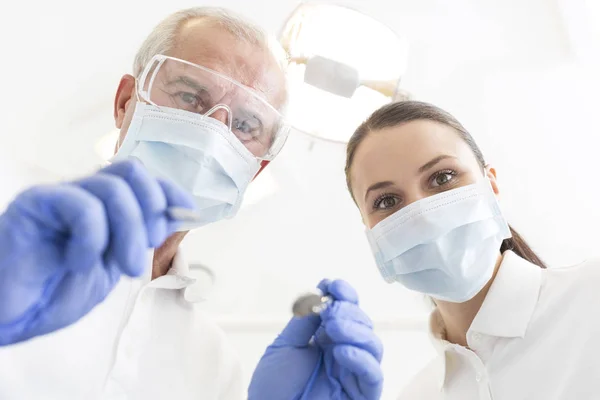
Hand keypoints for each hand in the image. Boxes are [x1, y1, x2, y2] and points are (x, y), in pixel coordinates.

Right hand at [0, 159, 195, 344]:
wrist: (8, 317)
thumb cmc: (56, 292)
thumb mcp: (114, 265)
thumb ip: (141, 238)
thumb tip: (176, 215)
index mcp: (104, 206)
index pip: (142, 177)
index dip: (170, 189)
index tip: (189, 211)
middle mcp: (83, 194)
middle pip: (131, 173)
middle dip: (152, 209)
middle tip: (147, 247)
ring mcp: (59, 196)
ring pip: (111, 189)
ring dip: (130, 230)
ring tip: (127, 267)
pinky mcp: (35, 205)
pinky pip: (80, 205)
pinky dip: (93, 237)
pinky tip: (80, 262)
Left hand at [248, 279, 383, 399]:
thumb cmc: (274, 388)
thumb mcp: (284, 346)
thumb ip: (304, 323)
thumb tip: (321, 294)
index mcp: (327, 338)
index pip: (346, 310)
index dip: (344, 294)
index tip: (331, 284)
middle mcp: (344, 352)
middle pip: (362, 323)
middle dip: (348, 311)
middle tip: (330, 311)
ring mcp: (353, 373)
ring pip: (373, 345)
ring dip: (355, 331)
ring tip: (333, 328)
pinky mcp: (361, 395)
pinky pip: (372, 375)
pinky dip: (361, 359)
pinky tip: (342, 351)